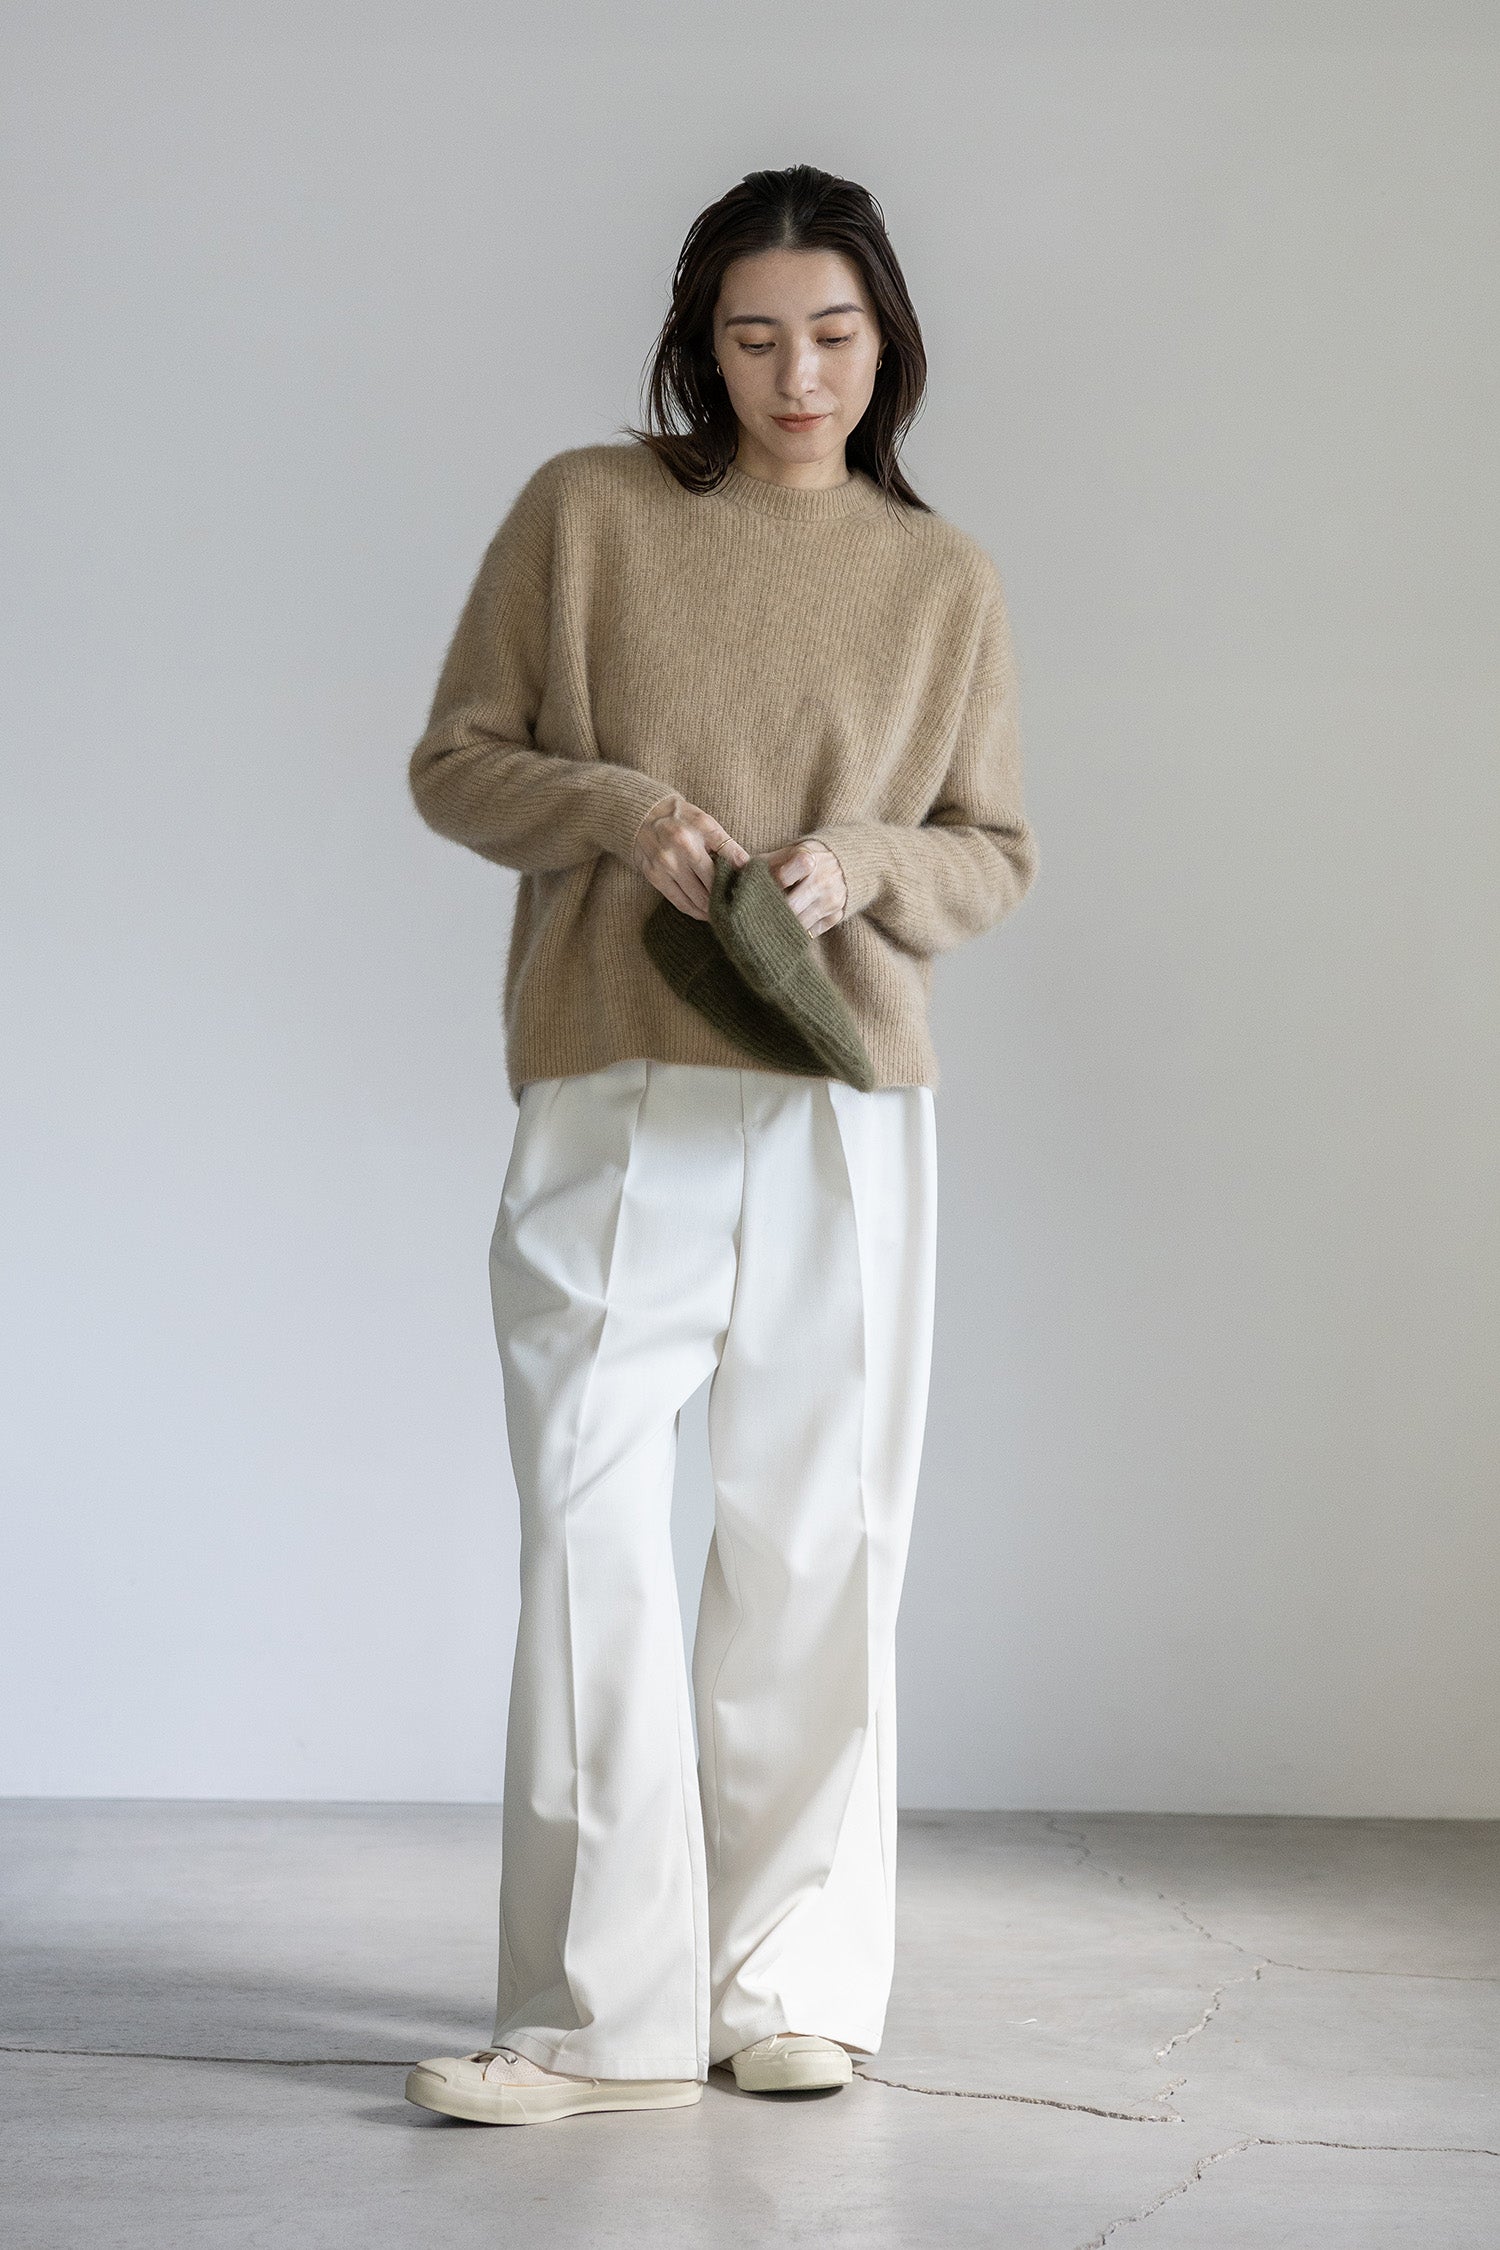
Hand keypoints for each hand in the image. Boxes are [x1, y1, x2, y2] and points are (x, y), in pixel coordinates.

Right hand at [628, 791, 749, 919]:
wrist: (643, 816)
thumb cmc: (682, 820)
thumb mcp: (707, 822)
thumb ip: (727, 844)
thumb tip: (748, 867)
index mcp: (701, 829)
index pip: (730, 858)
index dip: (741, 876)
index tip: (749, 888)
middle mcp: (682, 846)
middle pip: (713, 882)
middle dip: (727, 895)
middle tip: (738, 906)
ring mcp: (666, 863)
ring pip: (697, 897)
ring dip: (712, 908)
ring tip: (723, 913)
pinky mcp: (655, 876)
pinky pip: (679, 902)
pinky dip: (694, 911)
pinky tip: (704, 914)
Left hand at [763, 837, 847, 936]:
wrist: (843, 861)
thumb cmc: (803, 859)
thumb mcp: (786, 853)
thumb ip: (763, 863)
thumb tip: (733, 872)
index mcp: (808, 859)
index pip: (781, 878)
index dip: (765, 887)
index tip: (754, 894)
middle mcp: (823, 880)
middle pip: (790, 907)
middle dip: (772, 914)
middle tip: (755, 920)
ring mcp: (832, 899)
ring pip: (801, 924)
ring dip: (783, 927)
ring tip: (767, 928)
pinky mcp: (838, 914)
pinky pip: (813, 932)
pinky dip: (799, 932)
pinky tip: (786, 930)